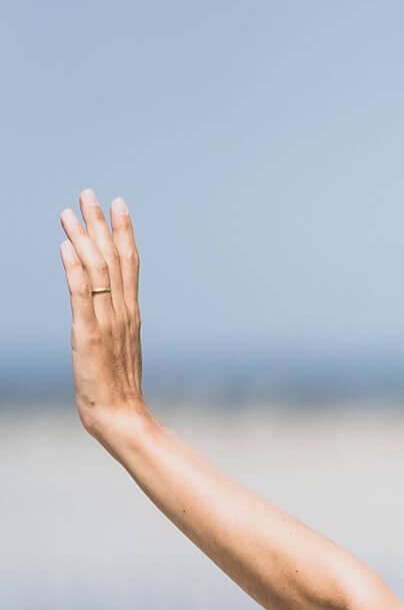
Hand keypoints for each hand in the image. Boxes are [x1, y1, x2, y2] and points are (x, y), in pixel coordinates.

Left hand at [58, 189, 150, 441]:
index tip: (118, 204)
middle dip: (101, 224)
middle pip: (114, 258)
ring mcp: (107, 322)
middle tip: (89, 194)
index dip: (124, 231)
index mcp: (131, 312)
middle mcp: (123, 311)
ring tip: (69, 213)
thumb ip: (113, 322)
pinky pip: (82, 296)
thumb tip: (104, 301)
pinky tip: (66, 248)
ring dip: (84, 238)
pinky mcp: (88, 335)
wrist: (122, 415)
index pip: (130, 262)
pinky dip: (75, 270)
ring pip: (98, 271)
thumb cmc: (118, 388)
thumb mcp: (116, 348)